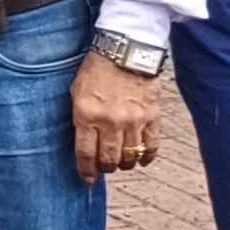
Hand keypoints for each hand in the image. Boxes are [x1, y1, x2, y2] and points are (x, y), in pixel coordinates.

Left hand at [71, 52, 163, 179]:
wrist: (126, 51)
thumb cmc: (97, 70)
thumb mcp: (77, 93)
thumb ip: (80, 119)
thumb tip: (84, 144)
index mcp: (86, 115)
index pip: (85, 153)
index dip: (86, 171)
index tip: (88, 179)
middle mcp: (110, 121)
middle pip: (108, 160)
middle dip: (105, 168)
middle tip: (105, 168)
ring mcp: (133, 121)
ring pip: (129, 156)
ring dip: (124, 164)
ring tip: (121, 162)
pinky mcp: (152, 117)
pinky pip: (151, 146)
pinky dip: (146, 157)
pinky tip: (142, 160)